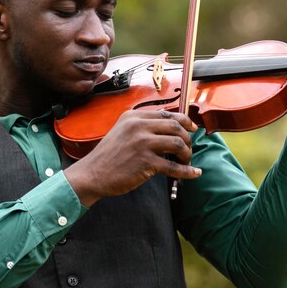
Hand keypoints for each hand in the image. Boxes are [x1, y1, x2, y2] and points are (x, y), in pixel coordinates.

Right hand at [64, 109, 201, 206]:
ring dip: (187, 154)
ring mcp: (143, 143)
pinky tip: (194, 173)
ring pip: (178, 144)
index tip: (192, 129)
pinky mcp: (146, 162)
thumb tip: (169, 128)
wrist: (92, 174)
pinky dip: (187, 171)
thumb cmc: (108, 156)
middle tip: (188, 148)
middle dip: (187, 138)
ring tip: (186, 161)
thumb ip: (142, 126)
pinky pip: (173, 166)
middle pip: (176, 127)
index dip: (184, 121)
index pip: (167, 114)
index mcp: (134, 116)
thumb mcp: (122, 131)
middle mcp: (139, 126)